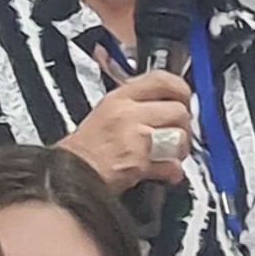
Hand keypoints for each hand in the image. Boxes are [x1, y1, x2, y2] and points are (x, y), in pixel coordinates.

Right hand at [57, 68, 191, 192]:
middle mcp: (128, 114)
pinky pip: (171, 165)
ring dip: (179, 149)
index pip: (161, 80)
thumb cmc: (85, 149)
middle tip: (176, 135)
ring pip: (179, 137)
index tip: (184, 98)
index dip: (180, 88)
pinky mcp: (140, 163)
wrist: (70, 176)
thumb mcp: (105, 111)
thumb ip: (135, 103)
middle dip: (183, 126)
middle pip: (178, 110)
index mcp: (119, 98)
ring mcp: (135, 139)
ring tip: (169, 154)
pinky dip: (171, 172)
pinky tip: (163, 172)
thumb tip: (163, 102)